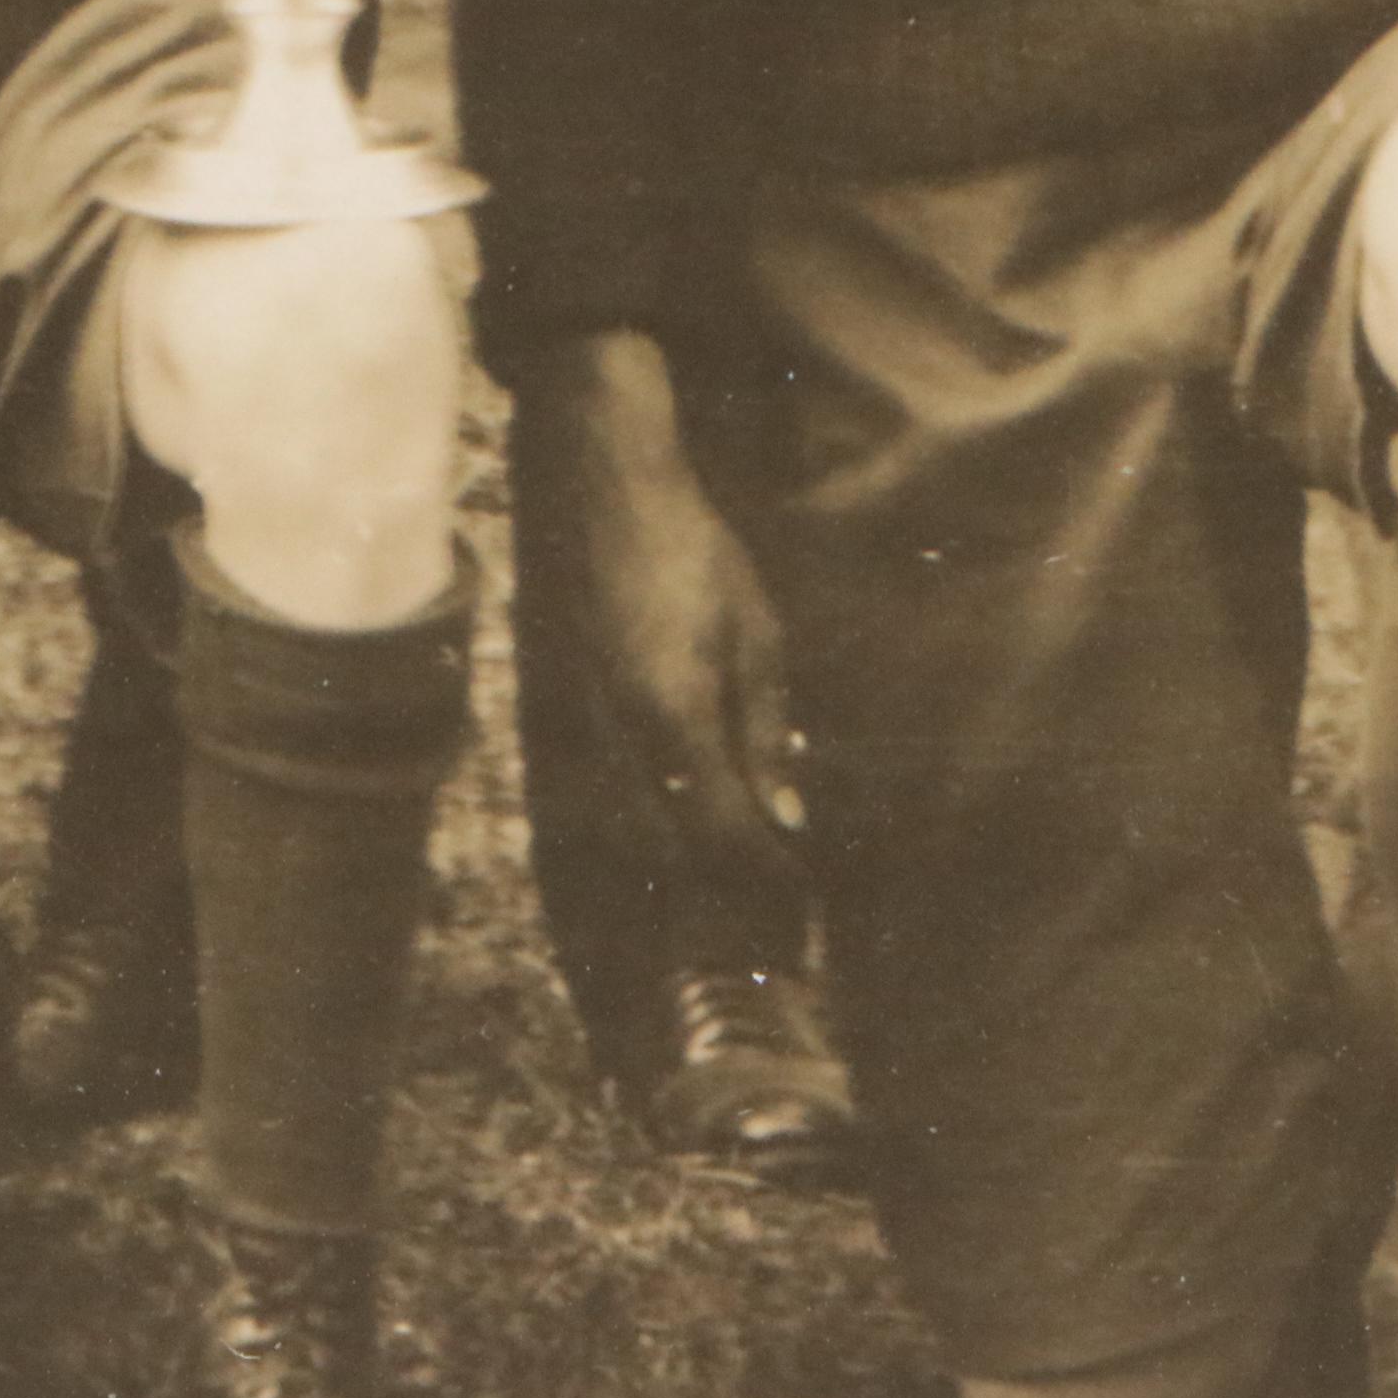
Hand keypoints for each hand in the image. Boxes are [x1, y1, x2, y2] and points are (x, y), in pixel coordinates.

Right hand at [511, 328, 806, 875]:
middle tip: (786, 889)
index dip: (763, 872)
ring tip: (759, 854)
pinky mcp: (594, 711)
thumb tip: (787, 817)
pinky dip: (681, 808)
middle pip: (680, 843)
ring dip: (706, 847)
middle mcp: (629, 738)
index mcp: (676, 720)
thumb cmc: (698, 558)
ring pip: (654, 821)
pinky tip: (719, 795)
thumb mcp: (757, 639)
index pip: (722, 830)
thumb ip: (767, 733)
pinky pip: (638, 784)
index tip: (803, 894)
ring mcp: (602, 726)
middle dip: (734, 877)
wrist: (614, 502)